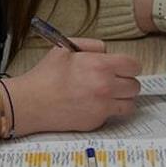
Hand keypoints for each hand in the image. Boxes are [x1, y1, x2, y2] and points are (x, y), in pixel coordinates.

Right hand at [4, 40, 141, 134]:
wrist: (30, 102)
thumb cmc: (45, 76)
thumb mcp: (64, 48)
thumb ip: (90, 45)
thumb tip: (107, 51)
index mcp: (100, 65)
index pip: (133, 66)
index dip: (128, 66)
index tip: (123, 68)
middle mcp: (105, 87)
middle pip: (135, 86)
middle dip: (125, 82)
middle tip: (113, 82)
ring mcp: (102, 106)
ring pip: (130, 103)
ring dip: (121, 98)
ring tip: (107, 95)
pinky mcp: (97, 121)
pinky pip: (113, 115)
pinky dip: (107, 111)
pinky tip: (92, 105)